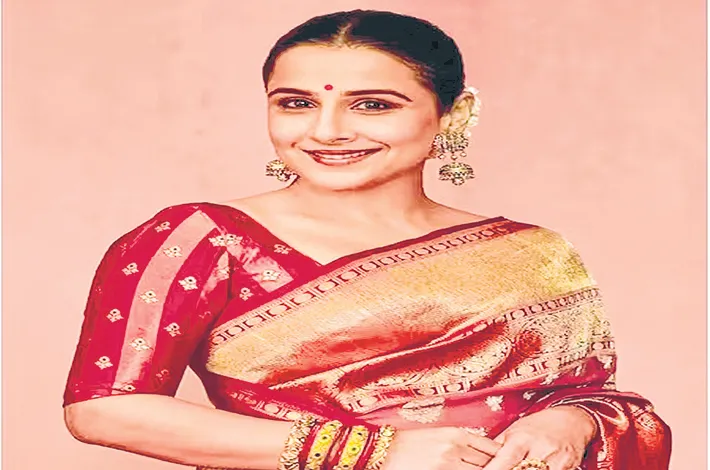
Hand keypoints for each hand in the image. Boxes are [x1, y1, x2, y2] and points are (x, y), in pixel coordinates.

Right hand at [383, 427, 501, 469]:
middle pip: (490, 462)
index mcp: (457, 433)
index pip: (491, 447)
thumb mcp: (437, 436)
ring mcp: (449, 462)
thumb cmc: (409, 445)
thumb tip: (480, 453)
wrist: (382, 451)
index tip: (509, 462)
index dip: (503, 457)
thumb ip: (459, 443)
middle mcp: (456, 446)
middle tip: (511, 468)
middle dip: (499, 467)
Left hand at [482, 406, 596, 469]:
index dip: (492, 469)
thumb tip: (478, 458)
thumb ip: (498, 447)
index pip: (505, 459)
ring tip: (517, 469)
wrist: (572, 420)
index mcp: (521, 438)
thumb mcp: (514, 431)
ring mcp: (555, 460)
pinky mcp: (568, 467)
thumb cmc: (537, 426)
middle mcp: (539, 448)